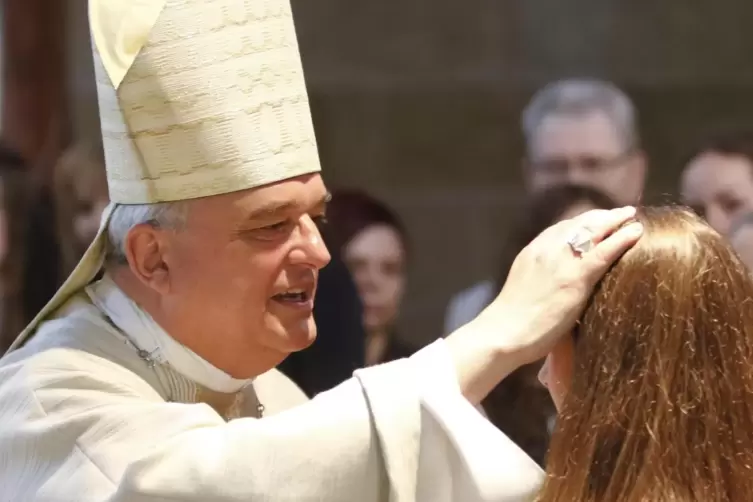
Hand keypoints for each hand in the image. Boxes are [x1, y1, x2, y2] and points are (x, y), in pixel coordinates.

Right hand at [446, 206, 642, 403]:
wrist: (504, 332)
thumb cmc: (512, 324)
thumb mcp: (525, 289)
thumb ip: (542, 280)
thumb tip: (557, 286)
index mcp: (532, 252)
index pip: (561, 228)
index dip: (582, 222)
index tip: (597, 220)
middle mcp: (546, 248)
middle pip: (578, 222)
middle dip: (600, 216)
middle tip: (621, 213)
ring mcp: (561, 260)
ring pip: (592, 229)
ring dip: (614, 220)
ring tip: (631, 216)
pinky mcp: (576, 276)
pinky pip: (604, 251)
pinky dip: (622, 238)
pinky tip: (637, 232)